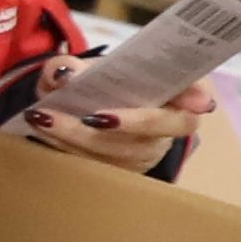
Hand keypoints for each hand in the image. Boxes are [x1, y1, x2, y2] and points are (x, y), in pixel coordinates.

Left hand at [11, 86, 186, 169]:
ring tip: (44, 117)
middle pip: (154, 132)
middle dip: (123, 124)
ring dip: (77, 136)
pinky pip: (92, 165)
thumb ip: (74, 67)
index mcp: (172, 101)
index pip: (193, 100)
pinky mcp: (115, 174)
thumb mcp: (91, 70)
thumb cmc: (101, 86)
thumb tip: (64, 74)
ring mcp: (140, 157)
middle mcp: (162, 133)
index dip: (196, 100)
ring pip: (117, 153)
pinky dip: (63, 146)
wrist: (85, 110)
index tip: (199, 102)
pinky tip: (41, 130)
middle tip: (89, 116)